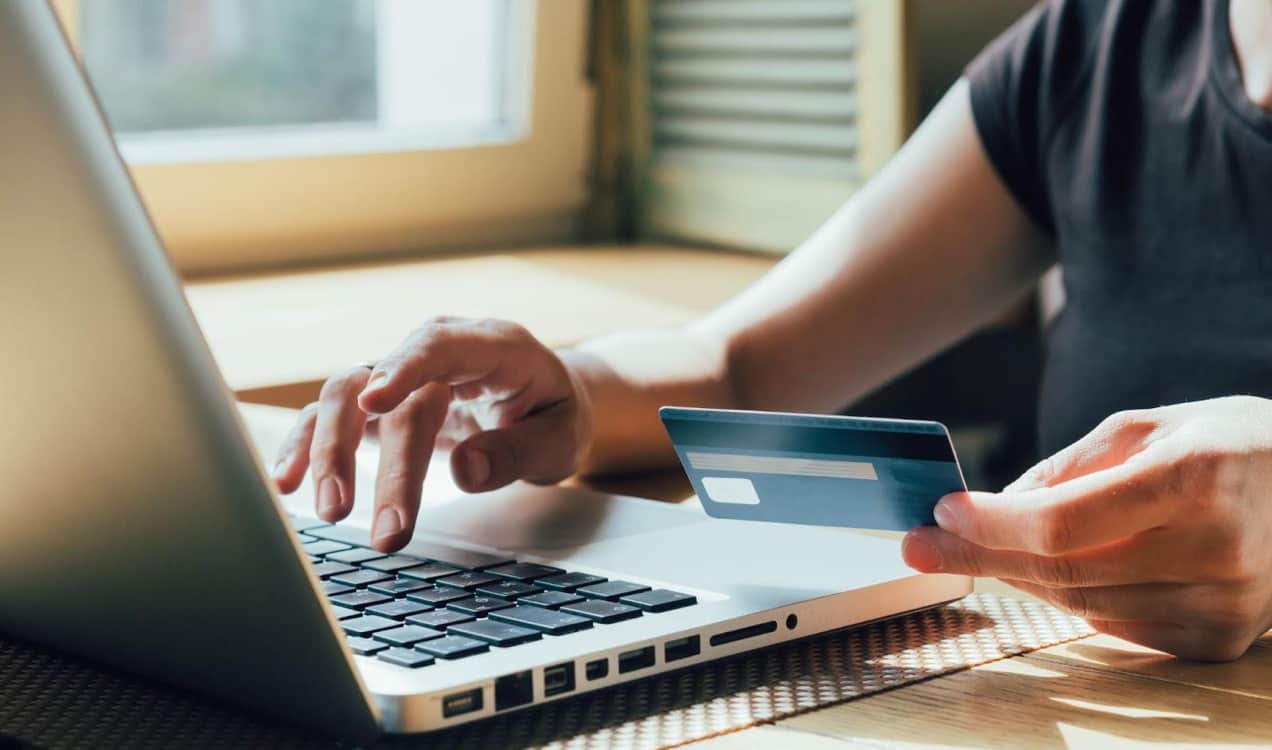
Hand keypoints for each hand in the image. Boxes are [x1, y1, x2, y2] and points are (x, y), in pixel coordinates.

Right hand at [271, 317, 592, 550]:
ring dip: (331, 452)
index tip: (377, 402)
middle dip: (384, 464)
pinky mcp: (380, 402)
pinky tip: (287, 482)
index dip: (405, 367)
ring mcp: (403, 374)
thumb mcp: (562, 438)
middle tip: (388, 532)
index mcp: (493, 346)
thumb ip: (519, 452)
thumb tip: (465, 472)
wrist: (546, 404)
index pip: (439, 344)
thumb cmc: (554, 416)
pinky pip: (333, 415)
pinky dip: (307, 445)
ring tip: (331, 512)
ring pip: (346, 396)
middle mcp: (437, 351)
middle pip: (390, 389)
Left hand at [902, 396, 1271, 660]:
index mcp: (1195, 479)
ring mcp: (1223, 605)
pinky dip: (1072, 596)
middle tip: (921, 544)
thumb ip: (1067, 468)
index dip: (993, 524)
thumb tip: (996, 507)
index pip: (1065, 523)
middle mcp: (1216, 549)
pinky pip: (1114, 624)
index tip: (942, 512)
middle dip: (979, 555)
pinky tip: (1052, 568)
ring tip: (982, 547)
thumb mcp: (1145, 427)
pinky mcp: (1218, 640)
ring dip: (1019, 575)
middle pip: (1063, 571)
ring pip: (1080, 603)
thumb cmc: (1226, 446)